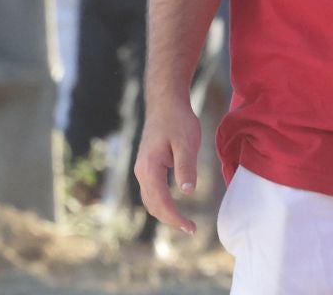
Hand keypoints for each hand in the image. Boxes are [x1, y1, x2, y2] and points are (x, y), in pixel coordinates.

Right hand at [135, 94, 202, 234]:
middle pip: (152, 205)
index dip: (175, 218)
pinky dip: (162, 203)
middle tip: (191, 229)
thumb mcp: (187, 142)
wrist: (165, 102)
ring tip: (184, 222)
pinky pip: (152, 191)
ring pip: (150, 199)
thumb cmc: (177, 119)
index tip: (191, 228)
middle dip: (170, 219)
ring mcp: (143, 169)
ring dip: (165, 213)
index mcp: (149, 168)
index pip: (160, 201)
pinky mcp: (148, 166)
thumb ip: (186, 167)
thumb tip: (187, 192)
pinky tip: (175, 206)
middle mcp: (141, 171)